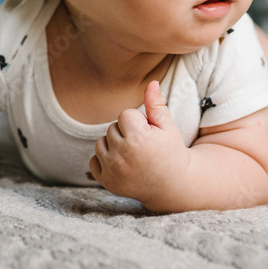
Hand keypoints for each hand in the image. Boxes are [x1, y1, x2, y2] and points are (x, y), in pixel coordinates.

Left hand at [89, 81, 190, 206]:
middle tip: (143, 147)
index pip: (125, 115)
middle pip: (112, 128)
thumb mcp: (168, 127)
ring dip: (113, 145)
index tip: (149, 135)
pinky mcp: (106, 182)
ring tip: (133, 155)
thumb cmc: (171, 152)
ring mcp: (112, 170)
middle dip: (126, 133)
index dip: (139, 122)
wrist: (173, 186)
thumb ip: (156, 104)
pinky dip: (104, 161)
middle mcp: (122, 155)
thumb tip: (152, 82)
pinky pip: (93, 160)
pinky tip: (122, 165)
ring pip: (101, 143)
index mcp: (138, 139)